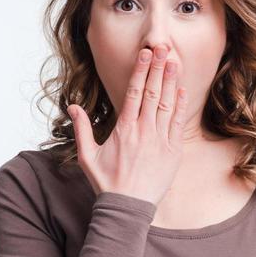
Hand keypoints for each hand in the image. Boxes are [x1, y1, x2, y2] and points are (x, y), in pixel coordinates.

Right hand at [67, 43, 190, 205]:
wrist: (127, 207)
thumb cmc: (106, 183)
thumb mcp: (87, 156)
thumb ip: (81, 129)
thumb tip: (73, 107)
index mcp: (123, 129)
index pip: (134, 93)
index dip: (141, 71)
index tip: (146, 54)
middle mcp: (143, 131)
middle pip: (153, 93)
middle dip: (158, 68)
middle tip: (164, 48)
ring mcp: (160, 141)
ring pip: (167, 105)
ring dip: (171, 82)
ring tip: (174, 62)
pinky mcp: (172, 152)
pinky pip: (178, 123)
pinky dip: (180, 105)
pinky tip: (181, 90)